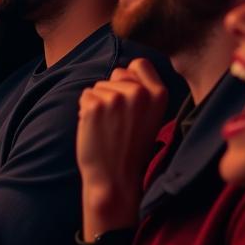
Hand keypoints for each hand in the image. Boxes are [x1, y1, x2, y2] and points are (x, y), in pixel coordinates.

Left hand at [76, 58, 168, 222]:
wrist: (115, 179)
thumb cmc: (131, 149)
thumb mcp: (151, 117)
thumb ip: (143, 92)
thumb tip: (124, 70)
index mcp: (159, 94)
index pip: (140, 64)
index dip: (130, 79)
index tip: (130, 100)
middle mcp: (140, 92)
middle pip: (116, 74)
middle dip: (112, 92)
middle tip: (118, 122)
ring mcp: (117, 98)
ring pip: (99, 86)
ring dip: (98, 103)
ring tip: (109, 128)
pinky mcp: (96, 105)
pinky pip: (85, 96)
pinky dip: (85, 110)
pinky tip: (96, 130)